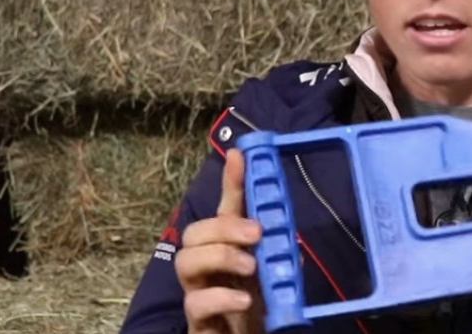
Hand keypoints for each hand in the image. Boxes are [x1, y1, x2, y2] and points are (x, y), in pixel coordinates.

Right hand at [175, 149, 264, 333]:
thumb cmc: (262, 308)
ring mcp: (198, 292)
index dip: (232, 181)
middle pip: (194, 231)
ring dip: (220, 257)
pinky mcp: (198, 321)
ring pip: (185, 261)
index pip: (226, 208)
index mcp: (229, 248)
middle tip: (256, 234)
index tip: (241, 154)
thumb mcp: (274, 272)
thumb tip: (287, 227)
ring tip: (250, 267)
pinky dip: (219, 299)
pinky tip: (244, 301)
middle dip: (223, 227)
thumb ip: (277, 250)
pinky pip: (195, 304)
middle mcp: (207, 266)